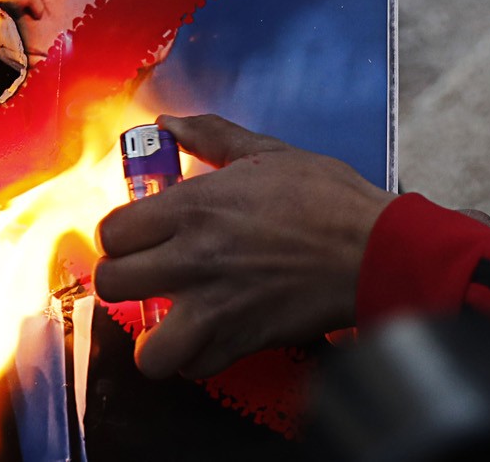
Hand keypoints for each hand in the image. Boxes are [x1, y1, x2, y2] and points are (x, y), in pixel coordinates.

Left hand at [93, 115, 393, 379]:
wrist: (376, 250)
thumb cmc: (326, 198)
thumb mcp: (266, 151)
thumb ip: (209, 135)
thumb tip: (168, 121)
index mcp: (192, 207)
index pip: (112, 231)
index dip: (120, 234)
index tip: (138, 235)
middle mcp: (192, 259)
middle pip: (113, 283)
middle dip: (123, 279)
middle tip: (146, 273)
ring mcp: (215, 307)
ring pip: (146, 347)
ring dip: (152, 336)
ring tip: (167, 318)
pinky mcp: (242, 342)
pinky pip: (193, 368)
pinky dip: (194, 359)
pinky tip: (206, 335)